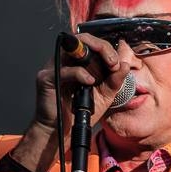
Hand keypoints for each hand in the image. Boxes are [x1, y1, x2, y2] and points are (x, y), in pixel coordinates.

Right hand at [11, 34, 130, 171]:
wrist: (62, 132)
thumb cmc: (80, 112)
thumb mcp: (105, 95)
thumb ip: (115, 80)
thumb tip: (124, 64)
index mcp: (77, 62)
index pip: (91, 43)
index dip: (106, 49)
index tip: (116, 64)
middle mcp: (64, 61)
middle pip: (82, 39)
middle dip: (102, 47)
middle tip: (113, 62)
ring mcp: (53, 68)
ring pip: (73, 48)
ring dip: (94, 55)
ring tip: (106, 69)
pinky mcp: (46, 78)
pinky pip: (65, 70)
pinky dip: (80, 74)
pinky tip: (90, 82)